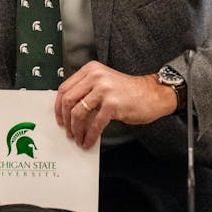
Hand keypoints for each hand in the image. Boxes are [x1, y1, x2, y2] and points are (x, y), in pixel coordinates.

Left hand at [55, 61, 176, 148]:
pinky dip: (89, 136)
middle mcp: (96, 77)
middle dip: (65, 120)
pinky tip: (89, 141)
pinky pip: (94, 124)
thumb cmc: (129, 91)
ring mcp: (104, 90)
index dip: (58, 107)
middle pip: (68, 100)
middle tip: (68, 131)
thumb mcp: (104, 82)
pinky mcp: (112, 104)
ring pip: (78, 113)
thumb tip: (67, 110)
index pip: (64, 88)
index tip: (59, 118)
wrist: (153, 94)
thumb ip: (86, 90)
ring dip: (76, 130)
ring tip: (78, 138)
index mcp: (91, 70)